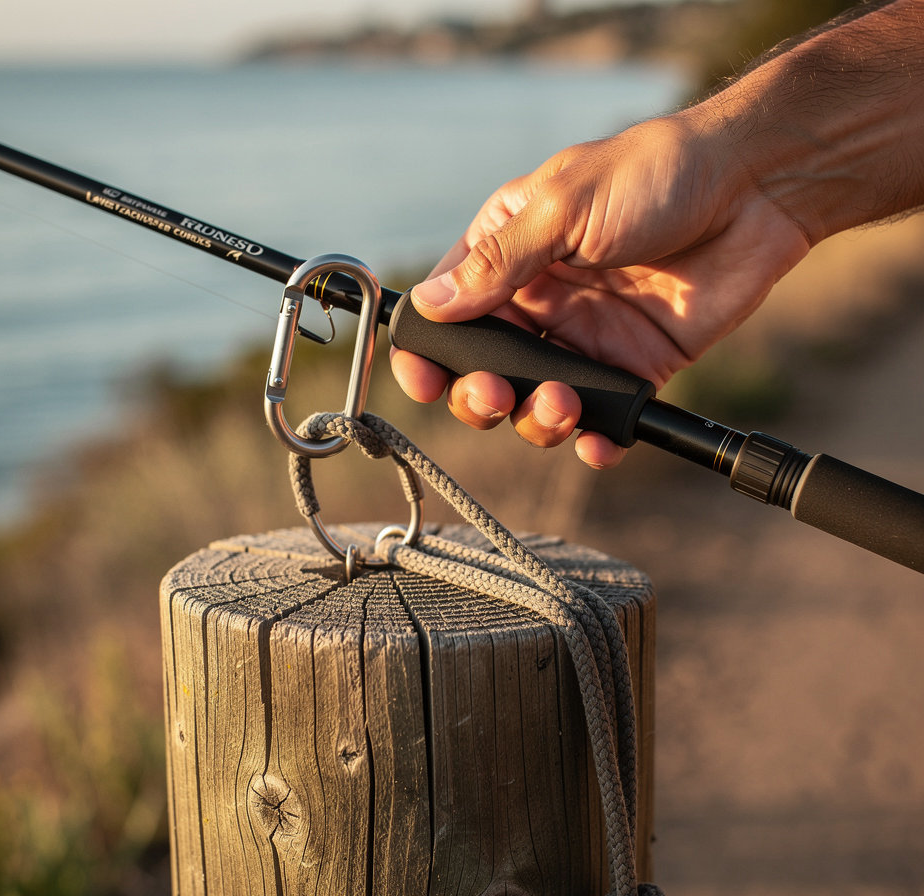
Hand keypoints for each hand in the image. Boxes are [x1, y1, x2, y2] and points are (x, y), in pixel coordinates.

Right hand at [390, 113, 809, 467]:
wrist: (755, 187)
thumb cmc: (657, 171)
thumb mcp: (565, 207)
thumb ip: (499, 263)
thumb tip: (430, 306)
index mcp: (508, 253)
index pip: (446, 314)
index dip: (426, 353)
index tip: (423, 381)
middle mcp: (539, 302)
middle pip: (483, 372)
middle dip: (479, 398)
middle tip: (495, 397)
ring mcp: (584, 339)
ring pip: (536, 404)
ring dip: (536, 419)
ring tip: (562, 403)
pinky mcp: (632, 368)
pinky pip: (602, 420)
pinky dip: (594, 440)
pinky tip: (596, 441)